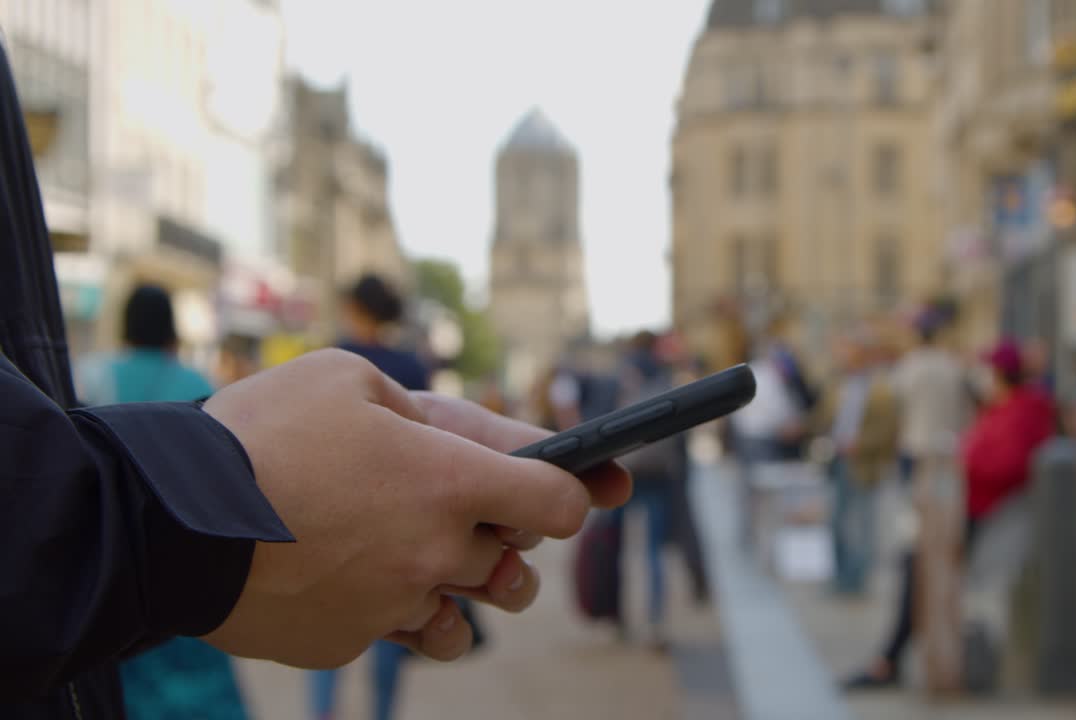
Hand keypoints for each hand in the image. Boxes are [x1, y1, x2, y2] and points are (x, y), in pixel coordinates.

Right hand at [201, 350, 629, 666]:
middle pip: (514, 571)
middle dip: (500, 544)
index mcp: (448, 480)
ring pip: (462, 619)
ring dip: (455, 592)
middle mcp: (434, 552)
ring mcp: (392, 606)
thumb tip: (466, 442)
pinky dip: (386, 613)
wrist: (164, 518)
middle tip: (464, 517)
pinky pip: (394, 635)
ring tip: (415, 560)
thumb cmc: (259, 433)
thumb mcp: (349, 380)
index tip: (570, 492)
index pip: (558, 504)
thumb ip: (426, 410)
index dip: (573, 496)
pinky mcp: (349, 642)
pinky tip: (351, 580)